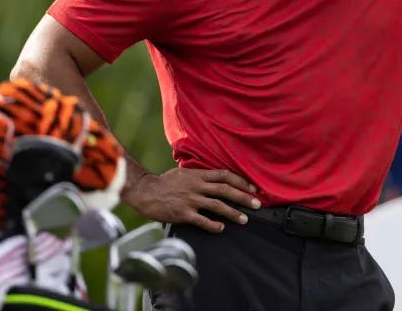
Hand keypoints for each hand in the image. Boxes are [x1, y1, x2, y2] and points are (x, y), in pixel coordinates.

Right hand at [124, 168, 260, 233]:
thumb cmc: (164, 182)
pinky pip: (201, 220)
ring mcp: (191, 200)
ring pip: (217, 205)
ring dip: (233, 213)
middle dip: (244, 197)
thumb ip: (200, 176)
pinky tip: (221, 228)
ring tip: (244, 219)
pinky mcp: (183, 213)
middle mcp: (197, 186)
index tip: (253, 188)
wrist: (145, 191)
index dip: (241, 181)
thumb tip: (214, 177)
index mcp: (198, 175)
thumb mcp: (184, 173)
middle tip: (257, 204)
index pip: (225, 176)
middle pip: (225, 190)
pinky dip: (213, 225)